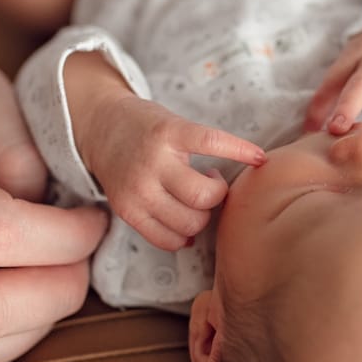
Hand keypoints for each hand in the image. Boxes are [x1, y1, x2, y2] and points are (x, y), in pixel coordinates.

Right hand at [83, 94, 266, 250]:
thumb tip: (252, 170)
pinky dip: (184, 236)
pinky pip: (166, 239)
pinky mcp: (126, 210)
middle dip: (217, 195)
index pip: (211, 141)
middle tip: (211, 182)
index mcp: (168, 133)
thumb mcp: (174, 122)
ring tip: (193, 200)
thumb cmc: (147, 127)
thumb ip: (202, 143)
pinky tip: (183, 218)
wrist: (100, 128)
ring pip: (189, 223)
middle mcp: (151, 163)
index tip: (260, 159)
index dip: (241, 151)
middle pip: (203, 196)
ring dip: (202, 217)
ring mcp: (137, 190)